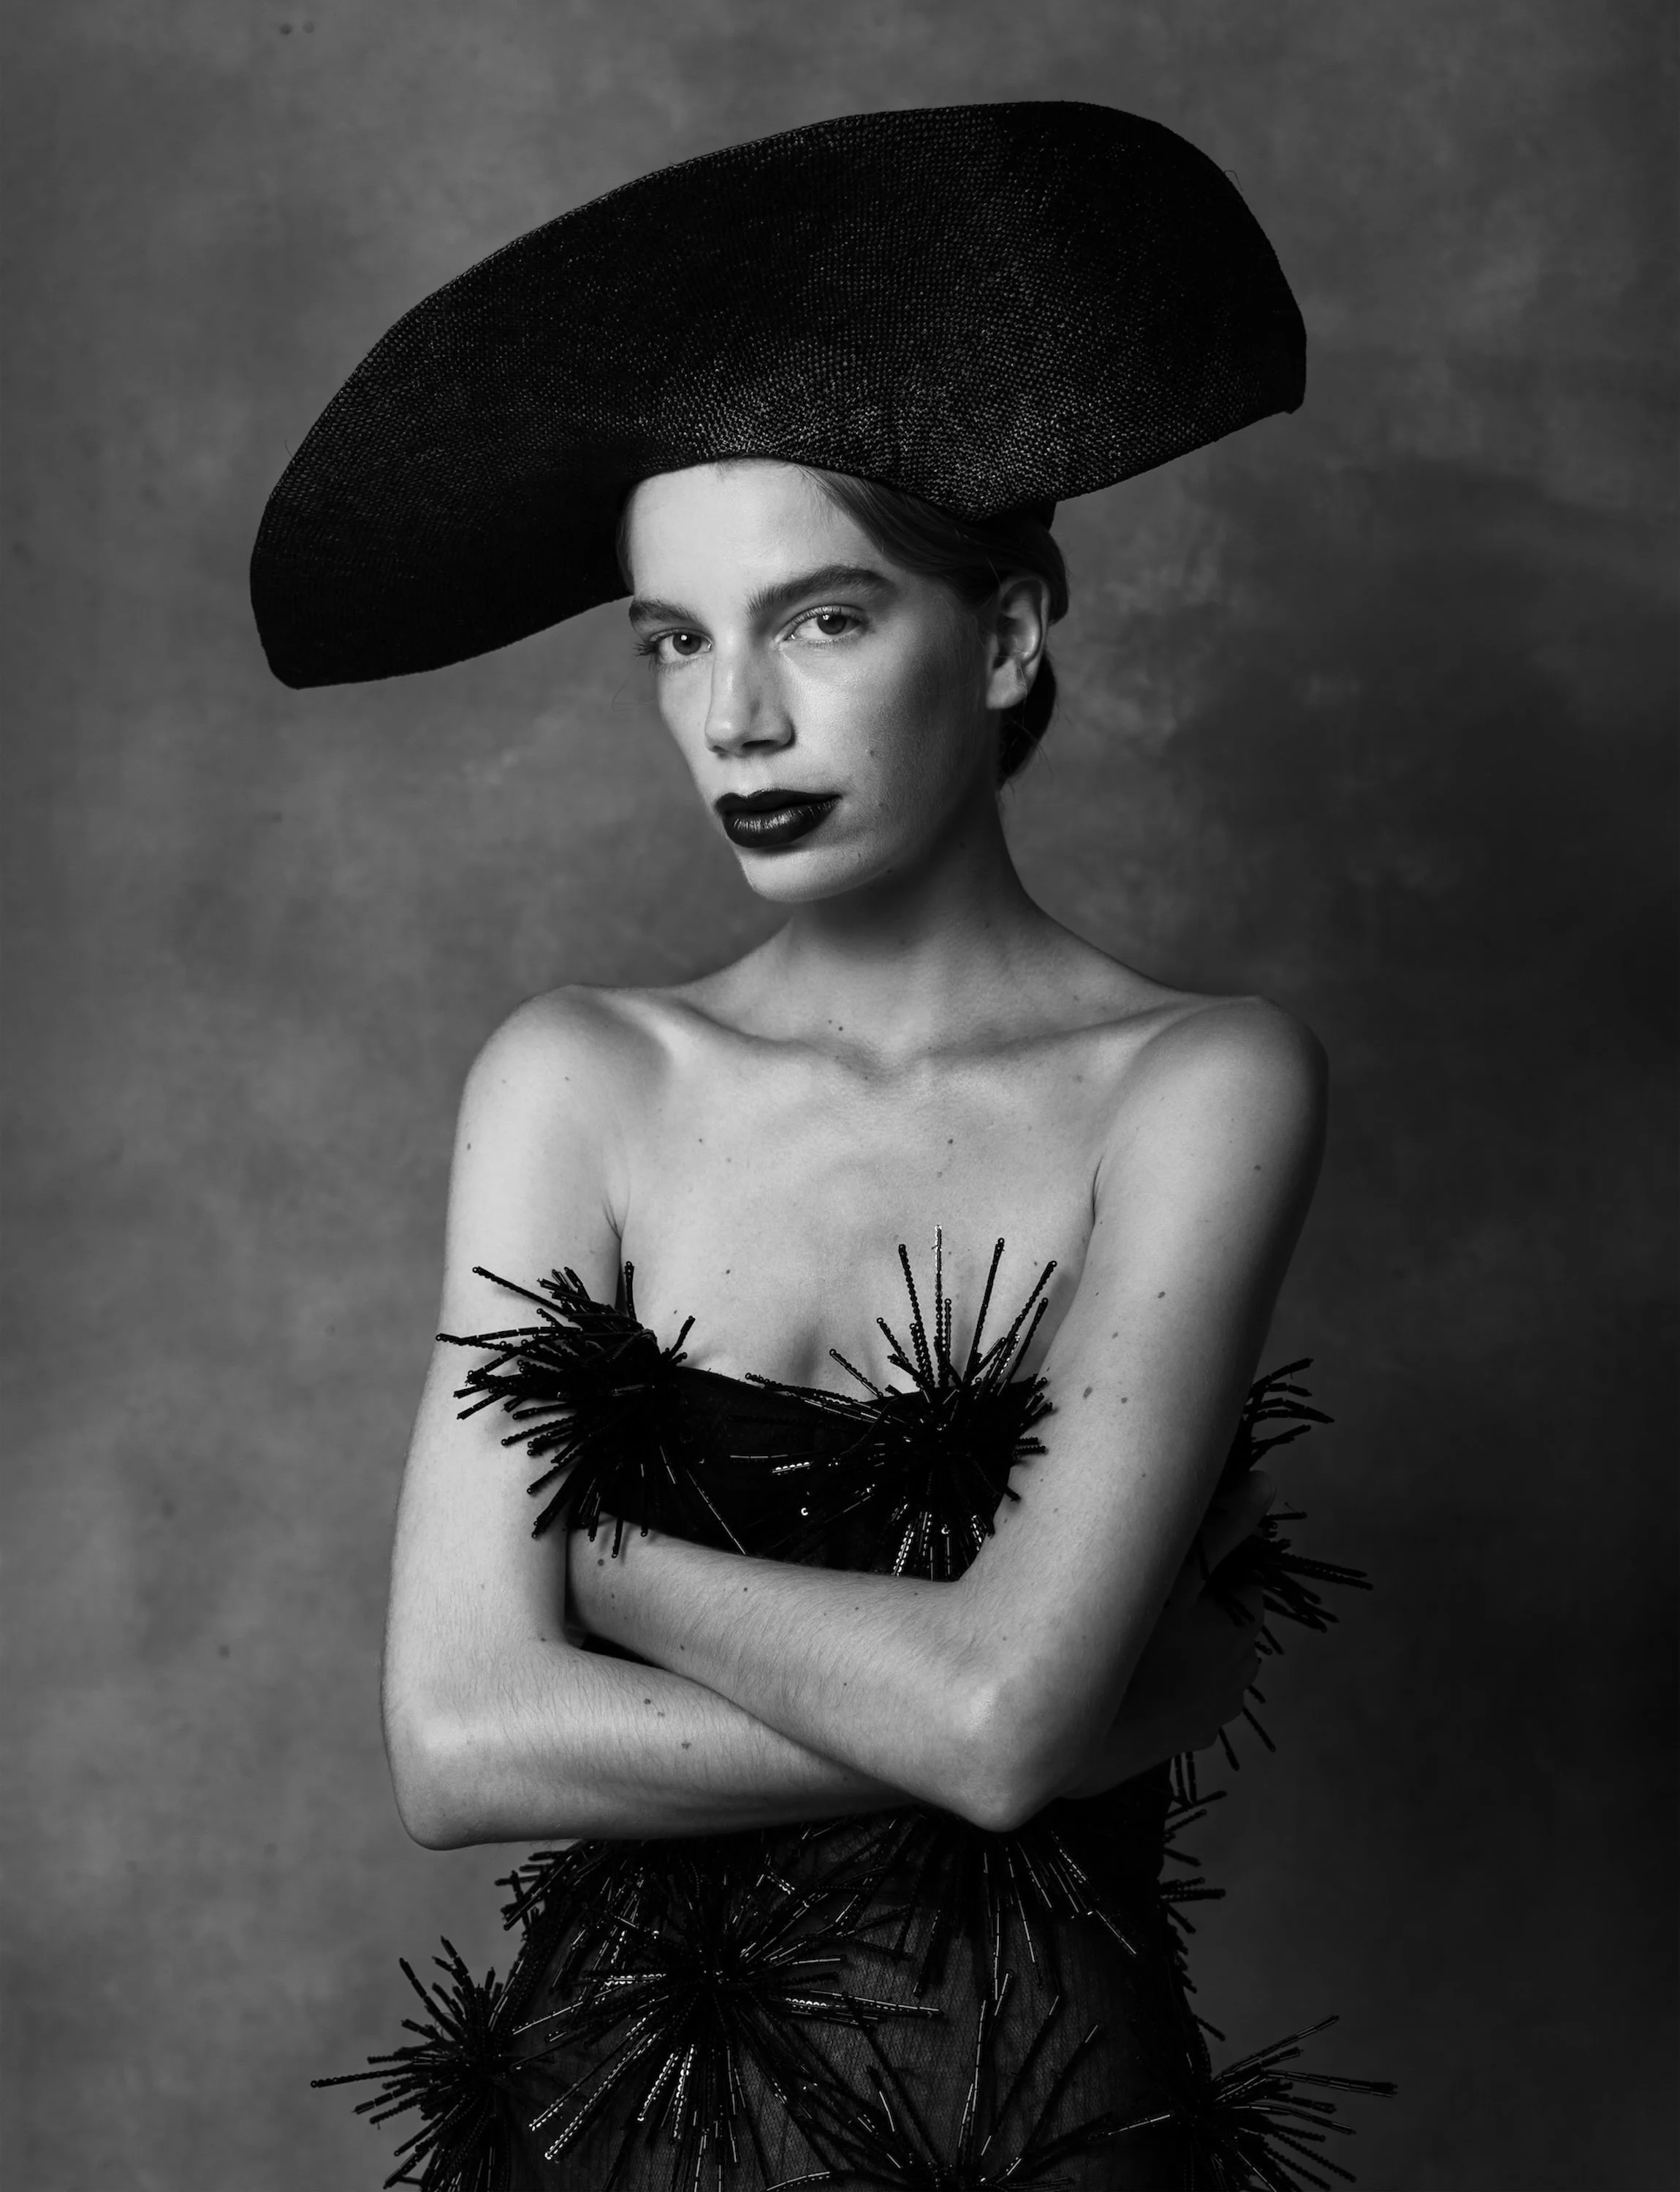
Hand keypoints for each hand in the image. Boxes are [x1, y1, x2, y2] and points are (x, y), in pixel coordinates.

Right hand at [1059, 1470, 1273, 1798]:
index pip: (1243, 1577)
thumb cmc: (1125, 1649)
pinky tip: (1131, 1676)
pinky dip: (1169, 1682)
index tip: (1165, 1563)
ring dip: (1183, 1644)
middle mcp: (1242, 1674)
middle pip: (1225, 1618)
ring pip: (1205, 1657)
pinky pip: (1186, 1694)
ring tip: (1131, 1635)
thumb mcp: (1171, 1575)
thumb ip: (1220, 1528)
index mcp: (1244, 1627)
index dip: (1207, 1564)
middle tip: (1141, 1595)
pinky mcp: (1189, 1738)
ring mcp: (1216, 1713)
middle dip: (1196, 1604)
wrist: (1077, 1739)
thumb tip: (1266, 1484)